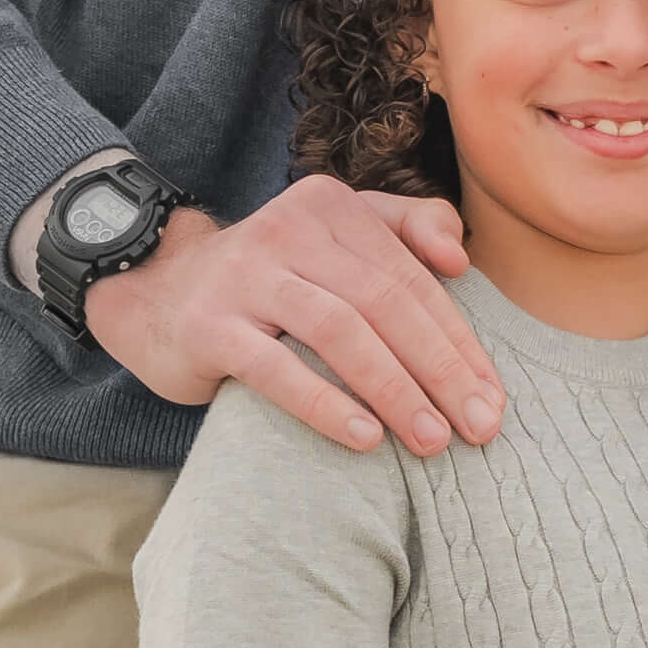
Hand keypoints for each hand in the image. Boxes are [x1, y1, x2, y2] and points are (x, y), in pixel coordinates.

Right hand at [29, 174, 501, 457]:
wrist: (153, 293)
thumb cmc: (269, 279)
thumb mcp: (333, 239)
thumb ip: (404, 228)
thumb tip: (460, 256)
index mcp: (331, 208)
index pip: (412, 279)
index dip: (460, 341)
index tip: (494, 398)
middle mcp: (288, 230)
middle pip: (385, 302)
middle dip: (441, 369)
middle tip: (478, 427)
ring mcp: (245, 277)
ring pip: (339, 331)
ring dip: (395, 390)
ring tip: (432, 439)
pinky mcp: (209, 326)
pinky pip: (275, 368)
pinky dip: (326, 403)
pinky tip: (365, 438)